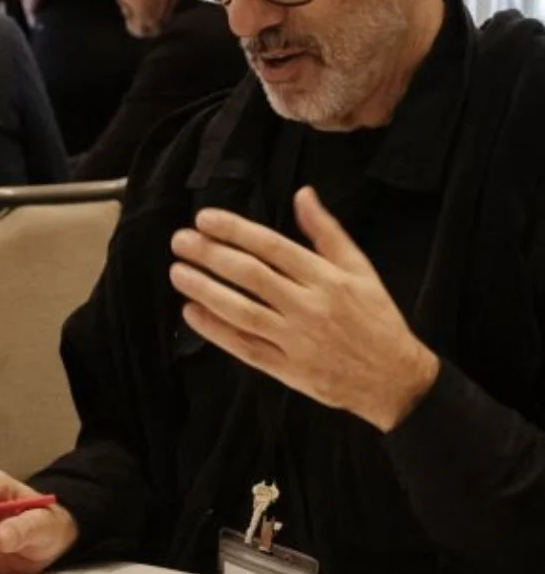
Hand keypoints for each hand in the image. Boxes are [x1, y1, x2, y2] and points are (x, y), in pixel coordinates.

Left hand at [169, 187, 439, 432]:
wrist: (396, 380)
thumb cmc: (376, 318)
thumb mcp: (360, 268)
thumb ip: (327, 231)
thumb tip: (303, 193)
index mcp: (327, 278)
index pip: (272, 247)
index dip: (235, 231)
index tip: (204, 218)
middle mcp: (310, 307)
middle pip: (252, 276)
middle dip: (211, 256)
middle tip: (180, 241)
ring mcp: (297, 340)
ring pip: (242, 312)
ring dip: (206, 291)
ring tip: (178, 273)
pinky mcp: (288, 370)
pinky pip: (245, 348)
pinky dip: (216, 331)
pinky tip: (191, 313)